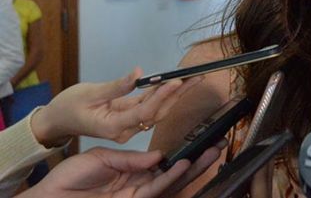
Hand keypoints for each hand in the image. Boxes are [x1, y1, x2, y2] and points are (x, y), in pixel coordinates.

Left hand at [18, 143, 222, 197]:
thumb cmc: (69, 178)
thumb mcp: (101, 159)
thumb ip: (130, 159)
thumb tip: (159, 156)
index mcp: (133, 172)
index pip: (165, 163)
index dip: (183, 153)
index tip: (200, 141)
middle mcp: (139, 184)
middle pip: (175, 174)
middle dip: (198, 162)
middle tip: (218, 147)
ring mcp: (136, 194)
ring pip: (171, 183)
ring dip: (191, 169)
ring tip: (209, 154)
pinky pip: (155, 189)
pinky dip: (170, 178)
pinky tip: (182, 167)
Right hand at [32, 68, 201, 146]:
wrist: (57, 120)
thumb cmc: (68, 106)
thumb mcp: (90, 93)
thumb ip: (116, 86)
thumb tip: (138, 74)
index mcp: (113, 126)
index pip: (144, 111)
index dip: (161, 96)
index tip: (175, 81)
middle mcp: (125, 129)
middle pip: (157, 111)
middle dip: (178, 94)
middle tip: (196, 77)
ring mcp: (128, 124)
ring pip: (157, 110)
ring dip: (175, 94)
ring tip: (193, 78)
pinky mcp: (128, 117)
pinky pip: (149, 106)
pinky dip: (162, 94)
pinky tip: (175, 83)